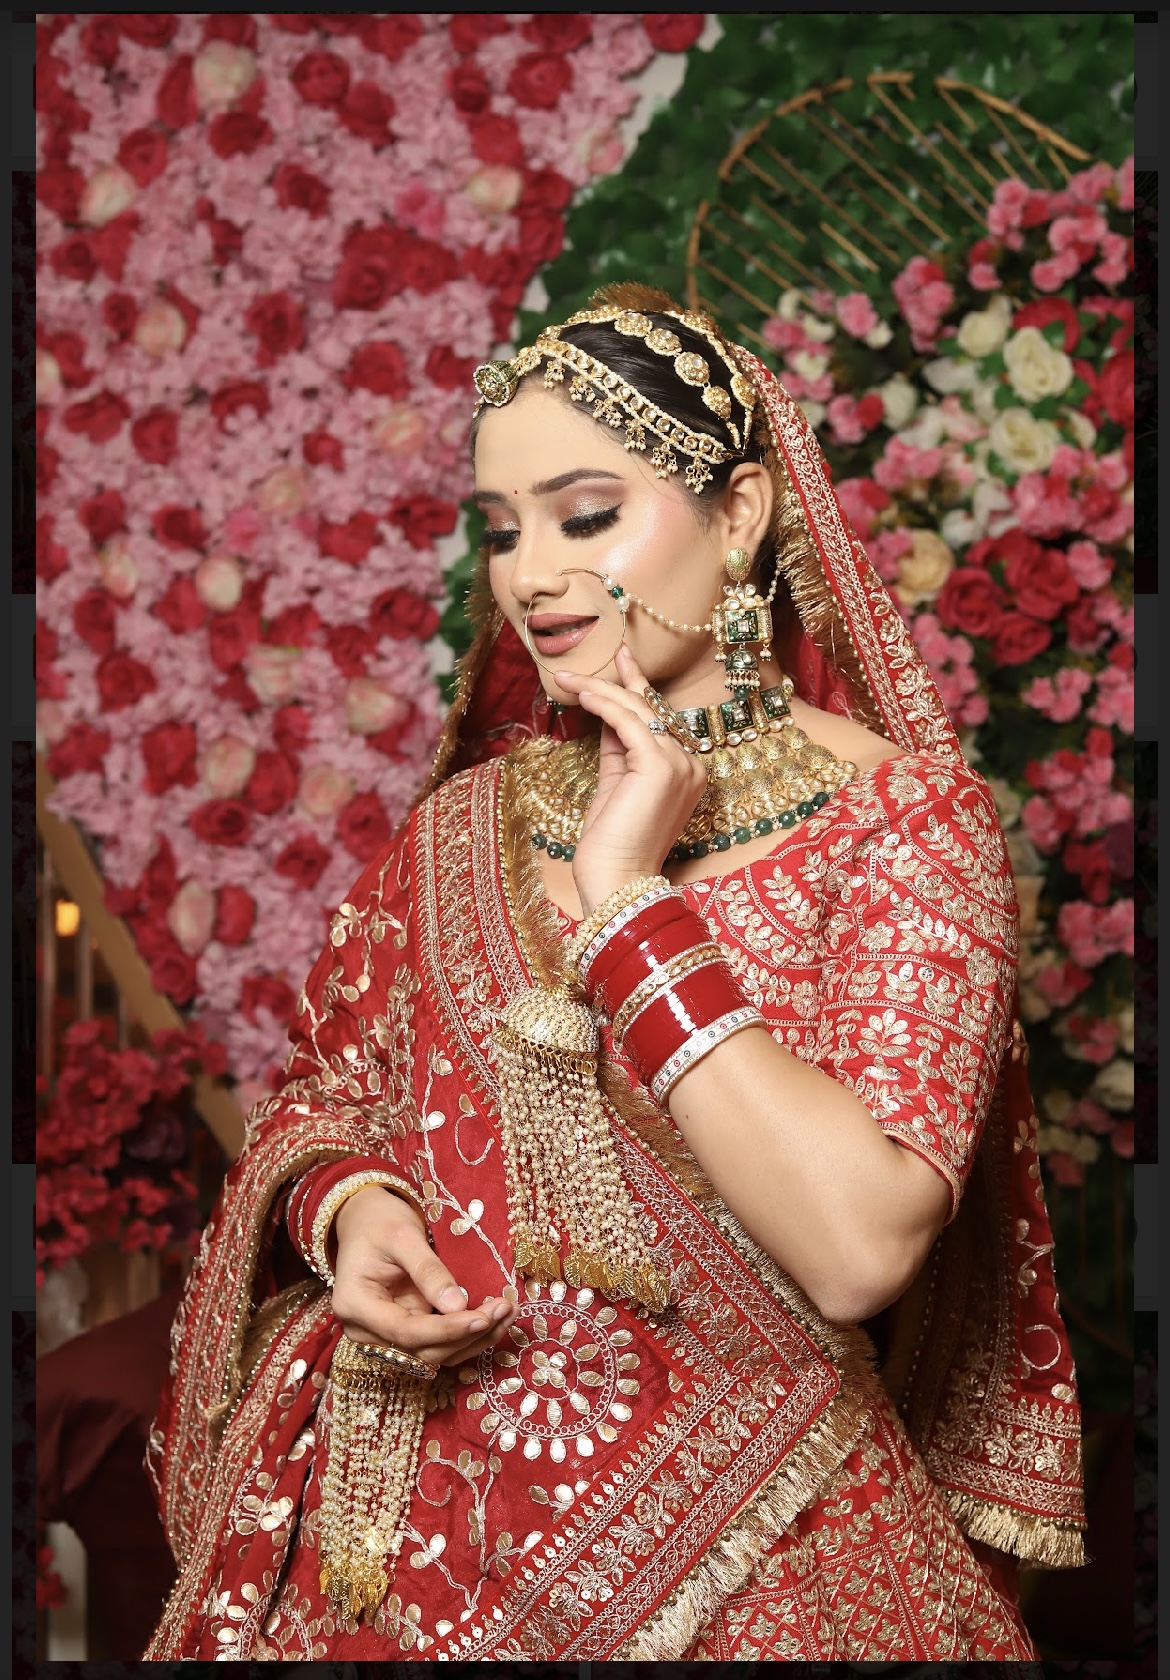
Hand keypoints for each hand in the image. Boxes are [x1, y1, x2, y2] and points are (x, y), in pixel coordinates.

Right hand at [331, 1186, 517, 1367]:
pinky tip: (495, 1318)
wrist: (365, 1221)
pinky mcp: (405, 1333)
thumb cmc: (378, 1222)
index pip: (405, 1331)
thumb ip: (428, 1271)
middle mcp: (365, 1330)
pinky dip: (467, 1336)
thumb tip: (458, 1306)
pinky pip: (438, 1344)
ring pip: (434, 1355)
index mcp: (355, 1305)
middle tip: (505, 1308)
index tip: (482, 1317)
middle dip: (466, 1335)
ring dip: (474, 1340)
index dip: (446, 1330)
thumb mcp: (403, 1236)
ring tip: (508, 1312)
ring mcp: (384, 1335)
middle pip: (421, 1350)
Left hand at [553, 644, 705, 916]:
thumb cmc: (612, 843)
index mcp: (686, 771)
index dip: (637, 688)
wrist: (616, 880)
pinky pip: (629, 724)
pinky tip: (583, 695)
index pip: (658, 720)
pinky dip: (604, 706)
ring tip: (568, 679)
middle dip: (613, 684)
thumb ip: (618, 749)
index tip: (621, 660)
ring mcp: (681, 765)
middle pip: (649, 711)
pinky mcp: (661, 767)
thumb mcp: (615, 784)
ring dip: (601, 691)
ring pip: (639, 712)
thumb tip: (606, 713)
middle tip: (576, 669)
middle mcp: (691, 764)